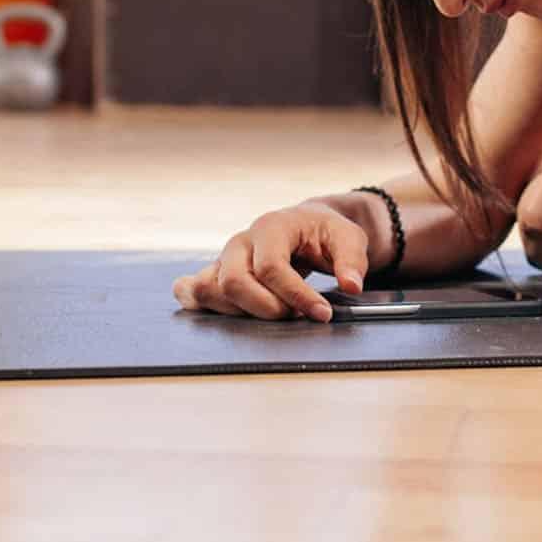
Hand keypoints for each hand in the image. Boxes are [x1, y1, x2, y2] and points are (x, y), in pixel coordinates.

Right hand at [172, 202, 370, 321]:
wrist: (306, 225)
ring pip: (210, 290)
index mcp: (272, 226)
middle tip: (295, 316)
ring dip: (240, 313)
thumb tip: (351, 286)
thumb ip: (352, 261)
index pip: (271, 267)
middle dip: (266, 308)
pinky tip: (223, 314)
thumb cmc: (325, 233)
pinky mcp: (215, 273)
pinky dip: (199, 304)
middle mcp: (241, 241)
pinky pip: (190, 289)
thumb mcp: (349, 238)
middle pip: (234, 282)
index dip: (296, 296)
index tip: (322, 314)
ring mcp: (224, 258)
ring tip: (273, 315)